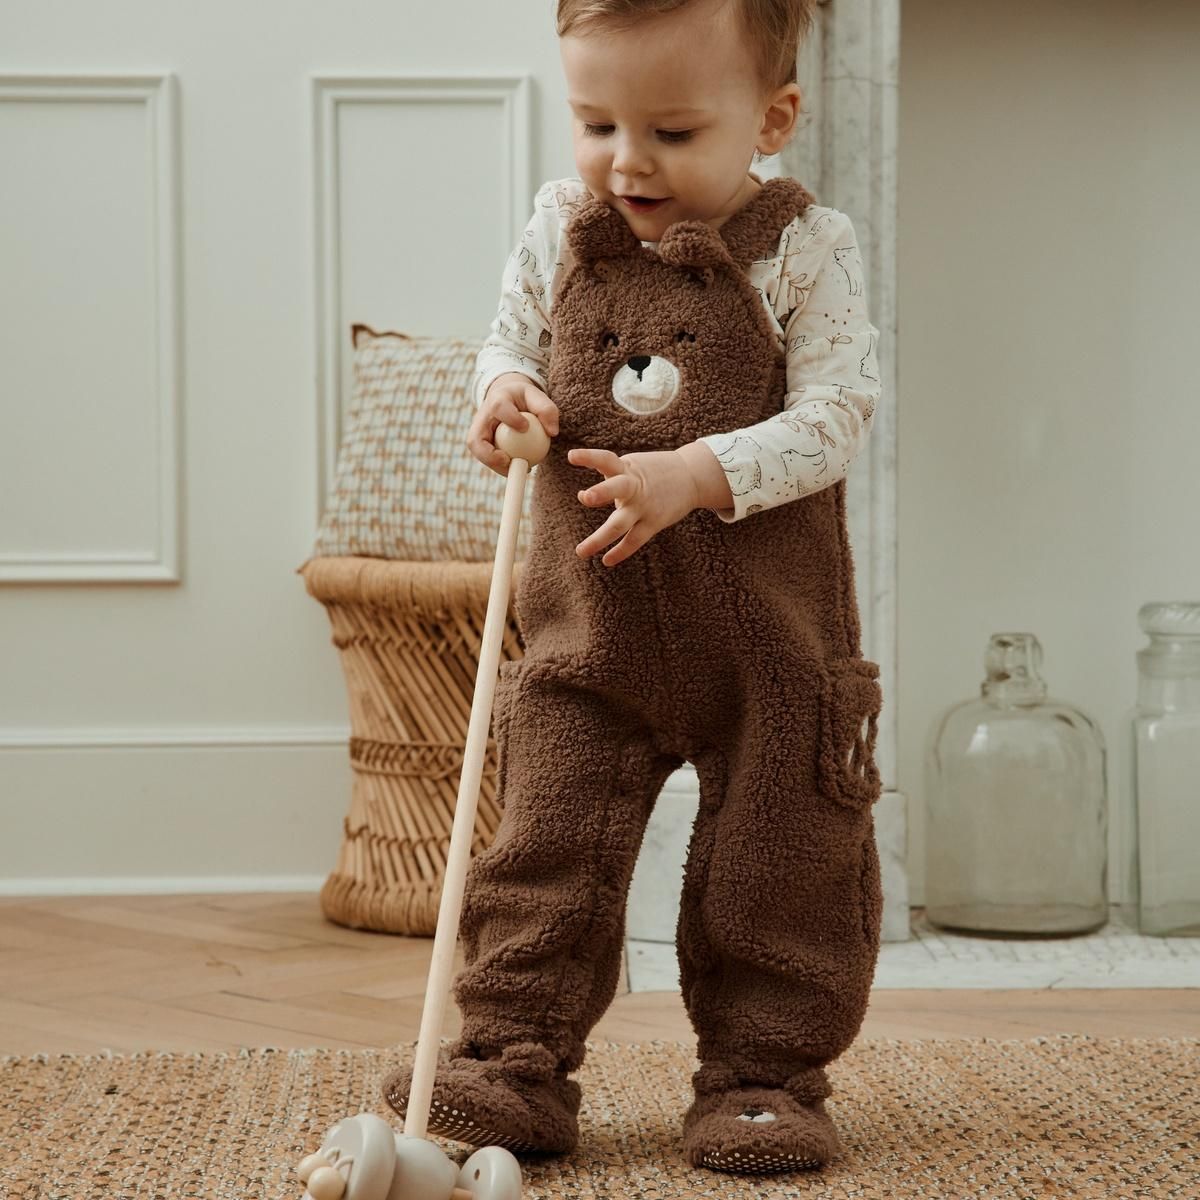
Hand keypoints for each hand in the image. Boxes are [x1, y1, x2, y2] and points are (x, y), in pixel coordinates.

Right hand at [467, 373, 558, 475]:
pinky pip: (488, 460)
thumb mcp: (536, 396)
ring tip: (519, 469)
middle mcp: (481, 418)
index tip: (525, 427)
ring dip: (496, 466)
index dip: (510, 418)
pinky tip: (520, 469)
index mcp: (497, 399)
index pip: (499, 408)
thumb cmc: (523, 399)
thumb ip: (546, 410)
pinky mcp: (480, 446)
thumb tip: (552, 432)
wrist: (506, 399)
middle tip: (509, 462)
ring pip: (479, 454)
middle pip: (475, 440)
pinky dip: (502, 467)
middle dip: (490, 456)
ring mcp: (477, 434)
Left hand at [570, 447, 702, 566]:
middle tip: (586, 497)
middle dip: (602, 492)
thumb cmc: (653, 472)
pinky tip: (606, 561)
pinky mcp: (654, 523)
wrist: (692, 476)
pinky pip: (634, 540)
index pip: (606, 459)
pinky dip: (620, 552)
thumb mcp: (632, 467)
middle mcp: (635, 486)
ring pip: (620, 524)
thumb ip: (609, 482)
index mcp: (627, 468)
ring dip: (600, 538)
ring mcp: (645, 506)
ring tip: (581, 552)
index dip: (589, 457)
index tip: (571, 456)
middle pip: (618, 488)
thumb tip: (583, 497)